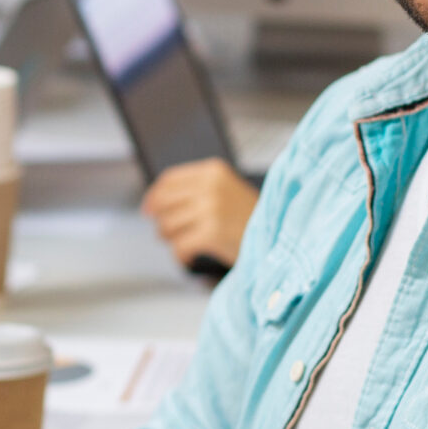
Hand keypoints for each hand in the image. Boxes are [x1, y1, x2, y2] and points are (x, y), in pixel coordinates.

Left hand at [140, 158, 260, 272]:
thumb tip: (152, 204)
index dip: (154, 195)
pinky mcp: (212, 233)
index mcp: (213, 171)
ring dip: (171, 239)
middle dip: (161, 221)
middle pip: (164, 203)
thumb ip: (195, 191)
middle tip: (165, 233)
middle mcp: (211, 186)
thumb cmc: (251, 219)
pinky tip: (189, 257)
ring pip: (168, 226)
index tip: (148, 209)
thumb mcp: (227, 191)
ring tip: (185, 244)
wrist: (279, 239)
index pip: (169, 179)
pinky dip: (180, 255)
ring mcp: (211, 209)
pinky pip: (179, 246)